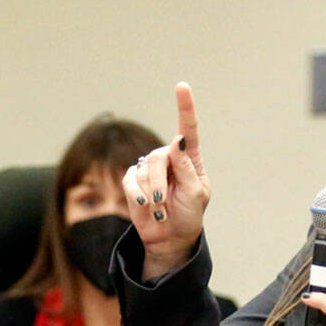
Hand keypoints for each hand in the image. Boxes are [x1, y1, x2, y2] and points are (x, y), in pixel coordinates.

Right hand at [121, 82, 210, 280]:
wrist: (170, 237)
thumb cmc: (189, 216)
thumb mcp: (195, 193)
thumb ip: (186, 167)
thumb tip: (177, 140)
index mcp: (189, 158)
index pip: (188, 129)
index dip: (185, 107)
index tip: (182, 87)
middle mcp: (169, 159)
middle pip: (159, 156)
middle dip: (159, 181)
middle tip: (163, 202)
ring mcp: (150, 170)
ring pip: (144, 170)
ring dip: (151, 193)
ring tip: (159, 208)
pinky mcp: (134, 182)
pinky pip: (130, 181)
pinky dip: (137, 195)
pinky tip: (146, 205)